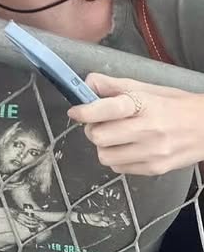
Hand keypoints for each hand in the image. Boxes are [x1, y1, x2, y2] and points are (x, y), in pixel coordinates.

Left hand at [67, 72, 203, 175]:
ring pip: (104, 156)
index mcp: (144, 105)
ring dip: (103, 146)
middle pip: (98, 136)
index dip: (85, 111)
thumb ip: (114, 85)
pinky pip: (119, 168)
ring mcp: (152, 152)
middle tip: (100, 123)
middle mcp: (148, 130)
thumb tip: (87, 82)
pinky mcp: (155, 169)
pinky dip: (117, 158)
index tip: (76, 111)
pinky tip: (128, 148)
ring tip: (115, 137)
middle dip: (92, 129)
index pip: (107, 109)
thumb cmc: (174, 105)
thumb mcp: (147, 88)